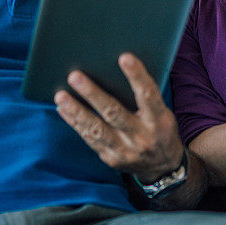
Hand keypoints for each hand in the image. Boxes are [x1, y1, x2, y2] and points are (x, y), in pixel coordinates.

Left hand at [55, 53, 182, 182]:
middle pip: (114, 112)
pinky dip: (75, 123)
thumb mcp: (162, 113)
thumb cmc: (160, 129)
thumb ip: (144, 97)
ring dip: (76, 111)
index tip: (124, 57)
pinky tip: (64, 109)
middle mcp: (142, 137)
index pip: (148, 95)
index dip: (137, 76)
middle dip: (92, 94)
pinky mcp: (112, 159)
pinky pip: (90, 139)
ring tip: (61, 95)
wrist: (163, 167)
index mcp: (159, 120)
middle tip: (74, 76)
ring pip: (96, 129)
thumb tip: (115, 68)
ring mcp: (126, 151)